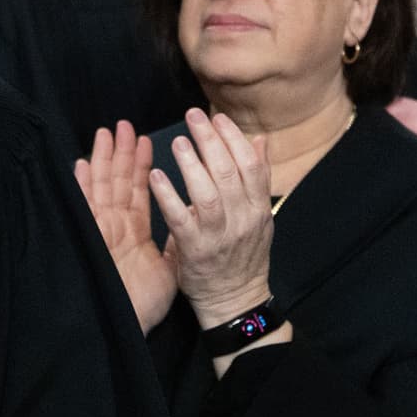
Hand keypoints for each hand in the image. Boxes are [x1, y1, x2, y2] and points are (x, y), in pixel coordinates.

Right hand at [75, 122, 176, 331]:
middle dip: (122, 153)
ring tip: (106, 132)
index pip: (139, 191)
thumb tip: (188, 223)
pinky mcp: (93, 238)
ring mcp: (103, 231)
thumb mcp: (169, 267)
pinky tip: (81, 164)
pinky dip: (82, 186)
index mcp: (133, 231)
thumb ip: (176, 242)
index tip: (146, 141)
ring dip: (104, 160)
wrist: (129, 324)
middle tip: (125, 125)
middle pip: (119, 182)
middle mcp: (116, 226)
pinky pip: (88, 208)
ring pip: (103, 187)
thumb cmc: (146, 302)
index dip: (142, 165)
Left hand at [150, 110, 273, 327]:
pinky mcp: (195, 250)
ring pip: (208, 194)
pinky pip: (181, 219)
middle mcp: (243, 219)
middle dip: (211, 140)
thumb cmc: (244, 253)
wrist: (235, 300)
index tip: (218, 117)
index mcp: (258, 208)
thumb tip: (259, 139)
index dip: (234, 138)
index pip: (251, 165)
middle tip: (194, 116)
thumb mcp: (259, 216)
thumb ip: (257, 177)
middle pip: (229, 173)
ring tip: (178, 141)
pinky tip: (156, 176)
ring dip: (192, 164)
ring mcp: (219, 235)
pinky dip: (168, 196)